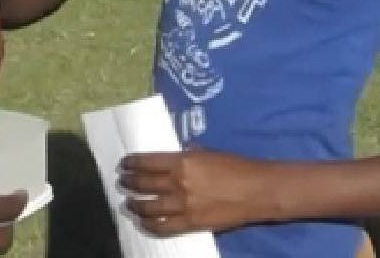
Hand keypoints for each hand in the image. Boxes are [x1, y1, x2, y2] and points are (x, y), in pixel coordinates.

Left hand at [120, 147, 278, 234]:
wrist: (257, 190)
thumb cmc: (236, 166)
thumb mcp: (208, 152)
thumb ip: (188, 154)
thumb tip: (175, 154)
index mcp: (181, 161)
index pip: (146, 161)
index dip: (131, 163)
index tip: (124, 164)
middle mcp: (178, 182)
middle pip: (144, 183)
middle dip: (129, 183)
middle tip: (122, 182)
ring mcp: (183, 205)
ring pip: (148, 206)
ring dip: (134, 204)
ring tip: (128, 203)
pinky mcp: (191, 223)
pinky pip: (163, 226)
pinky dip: (149, 225)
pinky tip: (142, 222)